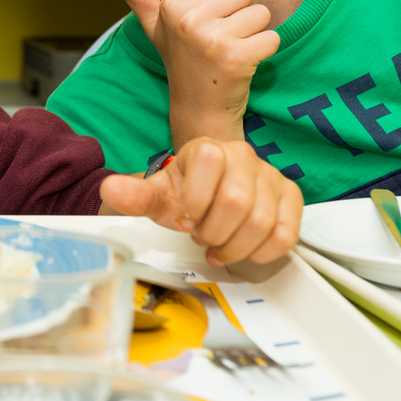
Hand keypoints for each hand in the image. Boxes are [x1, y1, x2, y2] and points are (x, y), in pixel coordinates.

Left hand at [99, 137, 302, 265]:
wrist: (202, 196)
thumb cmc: (181, 195)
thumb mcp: (155, 196)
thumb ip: (134, 194)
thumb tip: (111, 189)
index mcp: (209, 149)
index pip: (209, 165)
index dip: (195, 203)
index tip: (184, 219)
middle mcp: (244, 156)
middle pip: (238, 203)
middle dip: (214, 231)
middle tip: (201, 236)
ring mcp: (270, 176)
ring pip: (263, 222)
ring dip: (235, 246)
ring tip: (218, 244)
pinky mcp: (289, 197)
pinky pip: (286, 233)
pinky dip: (262, 251)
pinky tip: (244, 249)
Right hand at [101, 0, 279, 141]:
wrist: (198, 108)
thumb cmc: (181, 60)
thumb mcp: (155, 27)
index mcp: (172, 2)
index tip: (206, 18)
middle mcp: (188, 18)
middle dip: (240, 12)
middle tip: (219, 38)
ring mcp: (212, 39)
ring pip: (261, 12)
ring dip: (253, 33)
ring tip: (230, 50)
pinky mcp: (237, 57)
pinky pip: (272, 37)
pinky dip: (265, 51)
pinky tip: (244, 64)